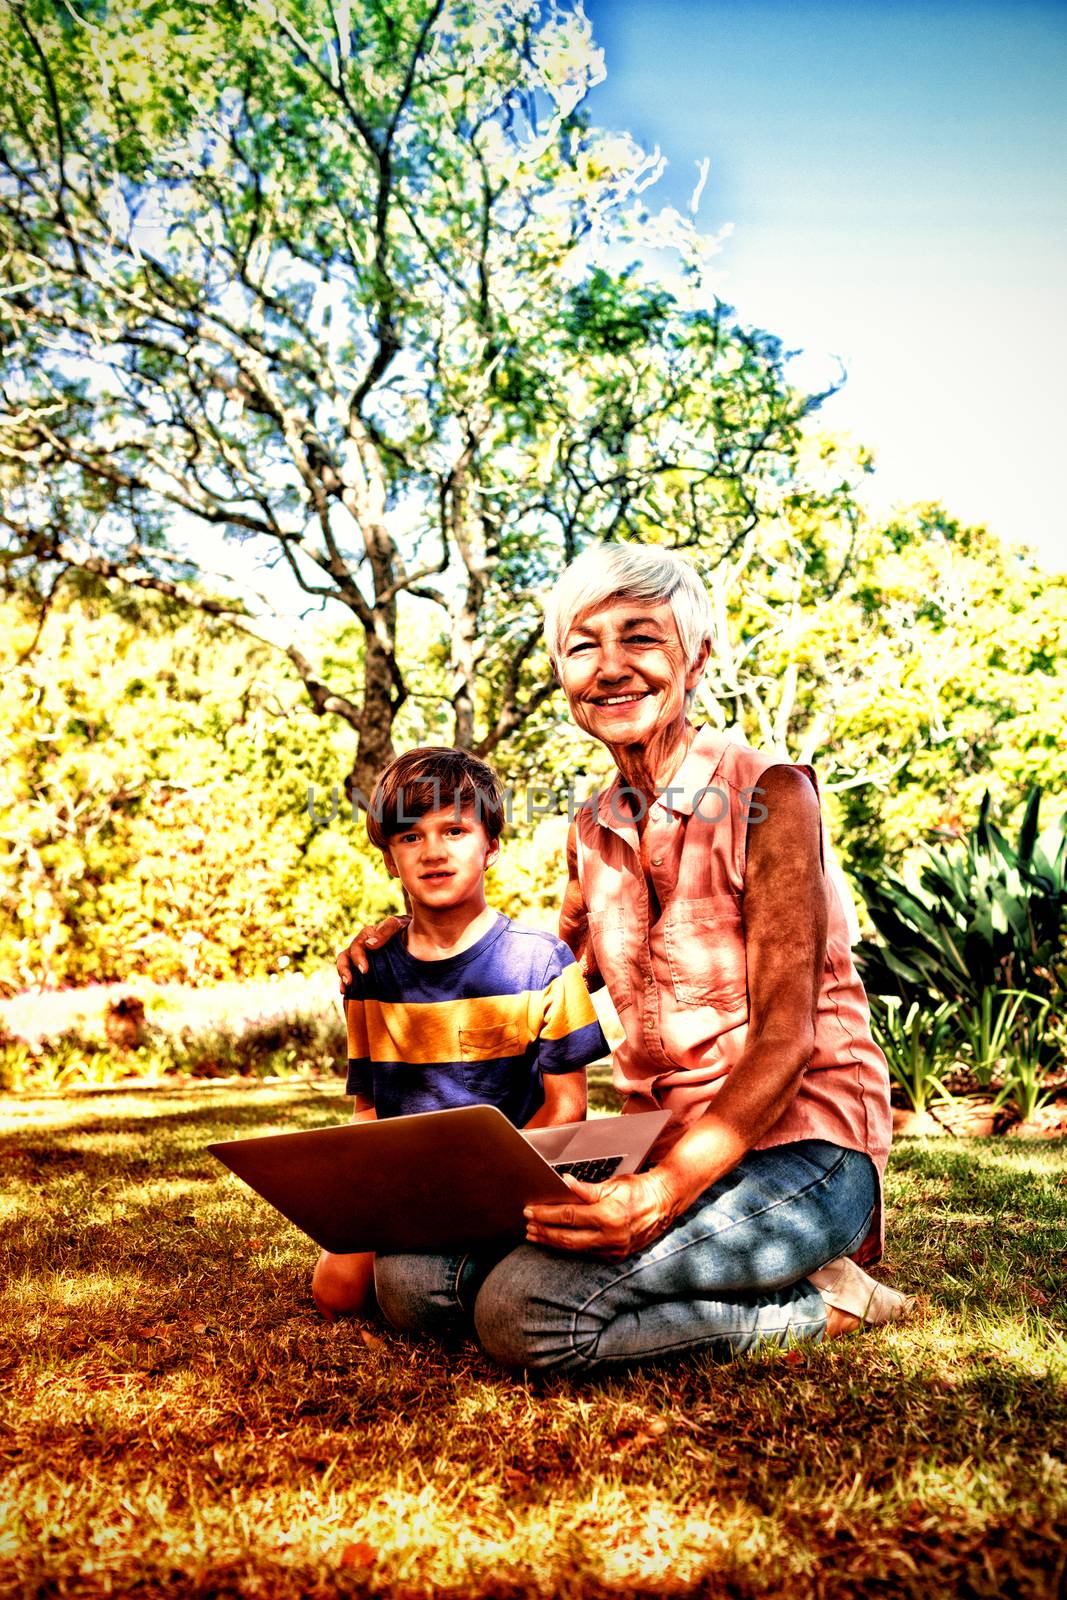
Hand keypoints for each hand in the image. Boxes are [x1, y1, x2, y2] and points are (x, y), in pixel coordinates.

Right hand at [335, 915, 410, 988]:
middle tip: (350, 981)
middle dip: (344, 969)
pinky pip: (354, 975)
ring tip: (344, 990)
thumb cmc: (404, 928)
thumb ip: (384, 932)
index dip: (357, 958)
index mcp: (366, 935)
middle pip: (345, 956)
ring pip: (346, 966)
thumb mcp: (396, 925)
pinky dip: (348, 984)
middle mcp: (361, 947)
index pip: (356, 946)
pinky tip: (347, 994)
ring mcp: (363, 958)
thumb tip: (370, 944)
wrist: (415, 934)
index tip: (364, 970)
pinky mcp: (366, 968)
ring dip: (343, 977)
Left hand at [523, 1168, 678, 1260]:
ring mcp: (614, 1250)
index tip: (530, 1211)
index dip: (546, 1214)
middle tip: (527, 1227)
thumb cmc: (638, 1190)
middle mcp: (611, 1237)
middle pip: (567, 1239)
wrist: (664, 1204)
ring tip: (536, 1236)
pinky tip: (557, 1241)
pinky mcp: (616, 1256)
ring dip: (553, 1242)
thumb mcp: (611, 1185)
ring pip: (575, 1249)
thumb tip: (564, 1183)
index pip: (568, 1217)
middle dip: (544, 1232)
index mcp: (608, 1216)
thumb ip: (585, 1190)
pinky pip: (587, 1253)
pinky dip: (570, 1247)